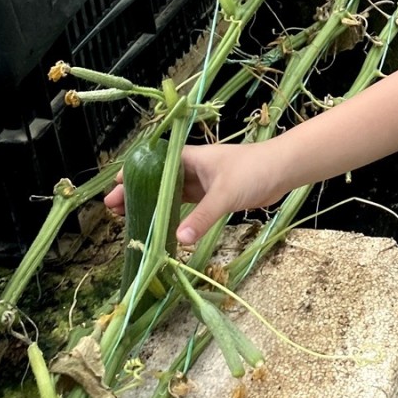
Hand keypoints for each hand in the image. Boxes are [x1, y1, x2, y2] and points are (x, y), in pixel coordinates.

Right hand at [104, 140, 284, 246]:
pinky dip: (175, 214)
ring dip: (154, 205)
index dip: (131, 174)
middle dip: (135, 193)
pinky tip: (164, 227)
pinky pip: (188, 205)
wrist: (284, 169)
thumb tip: (178, 239)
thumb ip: (202, 216)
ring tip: (131, 220)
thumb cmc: (254, 170)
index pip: (153, 163)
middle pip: (157, 180)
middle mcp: (193, 168)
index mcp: (190, 158)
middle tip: (113, 211)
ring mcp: (203, 182)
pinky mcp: (214, 195)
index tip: (112, 190)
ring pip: (171, 194)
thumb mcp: (224, 194)